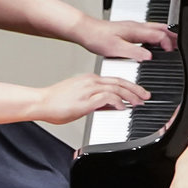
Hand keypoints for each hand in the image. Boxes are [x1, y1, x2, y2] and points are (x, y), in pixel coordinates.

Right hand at [30, 72, 149, 125]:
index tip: (137, 93)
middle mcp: (90, 81)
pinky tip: (123, 107)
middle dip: (135, 89)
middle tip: (145, 96)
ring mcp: (88, 89)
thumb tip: (110, 107)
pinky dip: (118, 102)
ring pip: (116, 88)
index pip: (114, 80)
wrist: (41, 102)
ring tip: (139, 102)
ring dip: (130, 96)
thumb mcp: (80, 101)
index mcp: (89, 80)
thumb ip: (96, 102)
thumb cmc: (55, 103)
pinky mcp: (85, 100)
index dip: (129, 86)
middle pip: (119, 82)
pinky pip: (107, 98)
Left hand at [71, 16, 173, 62]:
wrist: (85, 31)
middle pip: (160, 29)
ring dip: (165, 34)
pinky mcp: (127, 29)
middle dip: (172, 36)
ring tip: (173, 40)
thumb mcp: (117, 49)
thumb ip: (135, 52)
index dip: (169, 43)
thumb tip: (149, 57)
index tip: (172, 52)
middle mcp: (136, 26)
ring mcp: (132, 26)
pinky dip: (156, 34)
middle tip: (182, 43)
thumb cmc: (97, 38)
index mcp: (136, 30)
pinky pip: (147, 30)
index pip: (160, 35)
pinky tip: (153, 40)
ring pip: (154, 28)